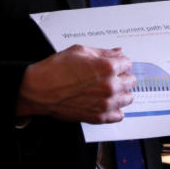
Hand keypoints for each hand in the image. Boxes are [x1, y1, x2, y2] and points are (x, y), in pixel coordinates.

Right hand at [16, 45, 135, 123]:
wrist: (38, 90)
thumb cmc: (55, 70)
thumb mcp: (80, 51)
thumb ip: (103, 52)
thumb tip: (117, 52)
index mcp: (107, 68)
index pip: (128, 63)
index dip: (120, 62)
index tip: (115, 64)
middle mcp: (109, 87)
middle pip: (131, 81)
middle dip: (122, 76)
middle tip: (110, 75)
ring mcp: (105, 104)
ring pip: (128, 98)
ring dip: (121, 93)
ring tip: (109, 89)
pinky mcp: (98, 117)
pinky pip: (118, 116)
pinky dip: (114, 110)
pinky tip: (106, 103)